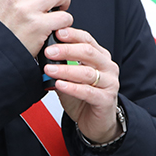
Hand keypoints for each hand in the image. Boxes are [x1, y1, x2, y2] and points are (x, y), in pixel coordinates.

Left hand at [42, 27, 120, 143]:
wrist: (96, 122)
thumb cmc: (84, 98)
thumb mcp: (71, 77)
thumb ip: (63, 65)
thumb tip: (45, 54)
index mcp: (101, 57)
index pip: (87, 40)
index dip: (72, 35)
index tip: (56, 32)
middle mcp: (108, 67)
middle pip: (88, 52)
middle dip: (66, 50)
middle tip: (49, 51)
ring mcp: (110, 83)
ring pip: (87, 72)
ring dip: (65, 70)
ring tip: (49, 69)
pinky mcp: (106, 100)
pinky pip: (88, 92)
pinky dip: (72, 87)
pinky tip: (60, 84)